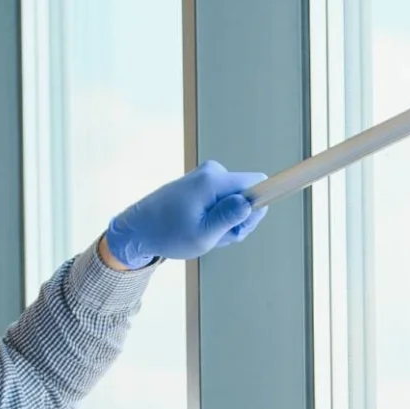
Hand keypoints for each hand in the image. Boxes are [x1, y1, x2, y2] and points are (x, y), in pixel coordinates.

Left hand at [102, 161, 267, 268]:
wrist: (138, 228)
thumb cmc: (167, 234)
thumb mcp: (203, 234)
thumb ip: (230, 219)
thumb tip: (252, 204)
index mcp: (213, 180)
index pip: (257, 182)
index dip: (263, 201)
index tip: (271, 204)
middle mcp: (212, 172)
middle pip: (247, 195)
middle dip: (239, 220)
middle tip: (217, 236)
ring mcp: (206, 176)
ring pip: (235, 201)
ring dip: (226, 222)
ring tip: (203, 232)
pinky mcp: (202, 182)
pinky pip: (223, 201)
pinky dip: (216, 218)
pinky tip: (199, 226)